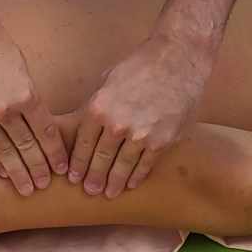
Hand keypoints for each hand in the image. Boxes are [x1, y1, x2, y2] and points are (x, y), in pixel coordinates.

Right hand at [0, 11, 67, 195]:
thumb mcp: (22, 69)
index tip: (63, 168)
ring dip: (17, 173)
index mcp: (26, 95)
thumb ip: (29, 98)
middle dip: (39, 169)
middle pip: (27, 148)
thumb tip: (37, 123)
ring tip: (27, 189)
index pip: (46, 133)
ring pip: (4, 152)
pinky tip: (2, 172)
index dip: (55, 153)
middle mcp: (4, 110)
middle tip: (46, 186)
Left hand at [67, 33, 212, 197]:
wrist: (178, 59)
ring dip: (113, 183)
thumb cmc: (141, 64)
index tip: (73, 177)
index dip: (77, 164)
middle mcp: (117, 125)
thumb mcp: (108, 79)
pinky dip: (137, 176)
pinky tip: (131, 183)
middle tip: (90, 190)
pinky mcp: (162, 140)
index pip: (82, 144)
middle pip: (100, 159)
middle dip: (93, 178)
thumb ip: (97, 104)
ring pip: (122, 166)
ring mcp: (141, 135)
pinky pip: (146, 164)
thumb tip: (86, 123)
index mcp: (98, 108)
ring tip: (109, 193)